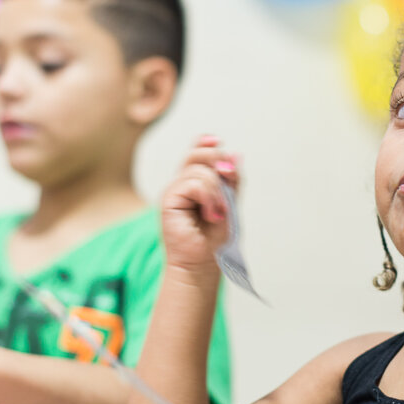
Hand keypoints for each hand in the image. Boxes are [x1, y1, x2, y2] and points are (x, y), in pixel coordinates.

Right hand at [161, 134, 239, 272]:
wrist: (203, 262)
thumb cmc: (215, 239)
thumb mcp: (231, 204)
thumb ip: (231, 181)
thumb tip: (236, 154)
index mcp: (194, 183)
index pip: (197, 154)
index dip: (206, 143)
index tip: (217, 141)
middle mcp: (181, 184)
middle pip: (196, 154)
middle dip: (216, 159)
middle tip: (228, 178)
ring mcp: (173, 191)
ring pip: (199, 171)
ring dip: (217, 191)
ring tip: (219, 213)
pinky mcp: (168, 200)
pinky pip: (193, 183)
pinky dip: (209, 197)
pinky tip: (211, 215)